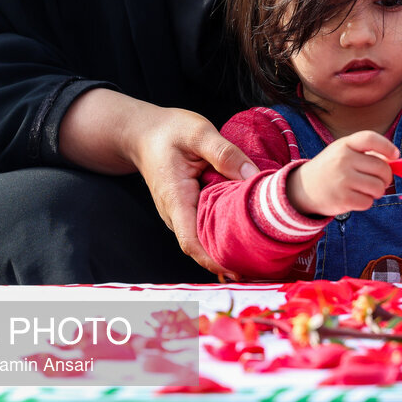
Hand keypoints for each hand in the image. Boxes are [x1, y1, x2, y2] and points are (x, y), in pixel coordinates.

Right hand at [59, 89, 257, 278]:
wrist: (141, 133)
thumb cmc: (168, 131)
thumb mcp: (198, 132)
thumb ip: (225, 153)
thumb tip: (253, 175)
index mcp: (176, 198)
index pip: (190, 241)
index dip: (212, 259)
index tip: (235, 270)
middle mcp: (175, 213)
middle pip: (201, 246)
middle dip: (227, 258)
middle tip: (260, 263)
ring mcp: (180, 213)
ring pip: (204, 238)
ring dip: (227, 246)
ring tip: (258, 251)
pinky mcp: (187, 209)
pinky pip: (205, 226)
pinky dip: (223, 232)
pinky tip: (246, 232)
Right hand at [287, 131, 398, 216]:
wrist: (303, 188)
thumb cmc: (332, 168)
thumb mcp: (344, 154)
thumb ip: (368, 155)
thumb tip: (397, 163)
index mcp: (344, 144)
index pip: (370, 139)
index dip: (387, 147)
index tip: (395, 155)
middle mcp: (343, 160)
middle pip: (382, 168)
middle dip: (386, 177)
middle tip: (380, 180)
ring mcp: (342, 180)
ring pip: (378, 187)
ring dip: (378, 191)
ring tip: (367, 189)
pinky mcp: (343, 199)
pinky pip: (368, 202)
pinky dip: (366, 202)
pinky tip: (356, 198)